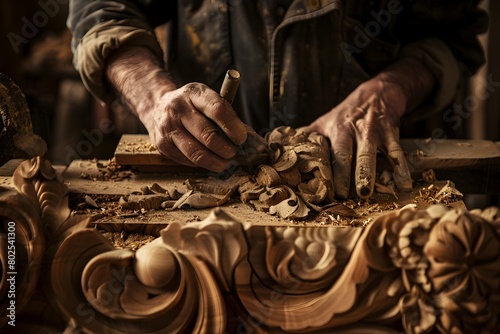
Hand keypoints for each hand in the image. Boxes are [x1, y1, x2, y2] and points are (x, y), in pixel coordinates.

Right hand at [144, 83, 246, 171]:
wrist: (158, 107)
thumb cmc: (191, 105)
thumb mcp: (206, 98)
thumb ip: (224, 113)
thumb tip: (244, 137)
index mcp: (194, 93)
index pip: (217, 110)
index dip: (233, 127)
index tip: (242, 138)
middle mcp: (178, 109)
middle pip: (208, 135)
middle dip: (226, 149)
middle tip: (234, 153)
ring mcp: (168, 128)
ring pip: (197, 153)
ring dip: (216, 162)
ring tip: (225, 162)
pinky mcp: (163, 146)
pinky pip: (188, 161)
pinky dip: (202, 164)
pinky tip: (208, 159)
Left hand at [305, 79, 411, 198]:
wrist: (376, 94)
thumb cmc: (346, 114)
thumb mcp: (324, 122)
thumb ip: (307, 138)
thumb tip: (280, 152)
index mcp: (333, 130)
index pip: (326, 152)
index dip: (322, 170)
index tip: (318, 188)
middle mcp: (351, 130)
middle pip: (345, 154)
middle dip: (342, 174)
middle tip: (340, 196)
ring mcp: (372, 132)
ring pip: (369, 154)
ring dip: (367, 174)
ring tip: (366, 193)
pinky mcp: (391, 134)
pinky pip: (397, 153)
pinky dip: (401, 170)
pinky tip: (403, 186)